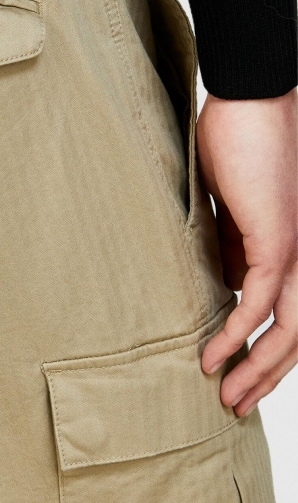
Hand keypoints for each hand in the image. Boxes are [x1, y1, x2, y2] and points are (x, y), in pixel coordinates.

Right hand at [198, 87, 296, 415]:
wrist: (249, 98)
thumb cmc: (236, 138)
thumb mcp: (228, 207)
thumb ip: (230, 244)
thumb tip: (223, 279)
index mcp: (291, 245)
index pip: (288, 312)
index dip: (266, 348)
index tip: (234, 370)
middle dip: (266, 374)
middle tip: (235, 403)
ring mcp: (297, 248)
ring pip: (292, 329)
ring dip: (259, 368)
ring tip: (227, 396)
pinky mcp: (278, 239)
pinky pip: (261, 302)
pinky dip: (237, 333)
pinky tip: (212, 354)